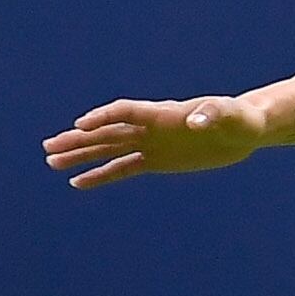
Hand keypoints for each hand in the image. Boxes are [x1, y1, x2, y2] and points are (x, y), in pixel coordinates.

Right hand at [45, 96, 262, 188]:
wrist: (245, 130)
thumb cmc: (240, 118)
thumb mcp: (231, 116)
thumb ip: (213, 114)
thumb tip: (194, 121)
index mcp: (164, 113)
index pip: (126, 113)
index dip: (104, 117)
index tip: (80, 126)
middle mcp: (152, 127)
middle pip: (108, 132)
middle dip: (79, 139)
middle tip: (49, 147)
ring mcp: (151, 144)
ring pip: (109, 149)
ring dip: (81, 154)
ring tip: (52, 161)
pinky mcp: (157, 161)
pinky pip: (123, 169)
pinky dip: (101, 176)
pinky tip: (78, 182)